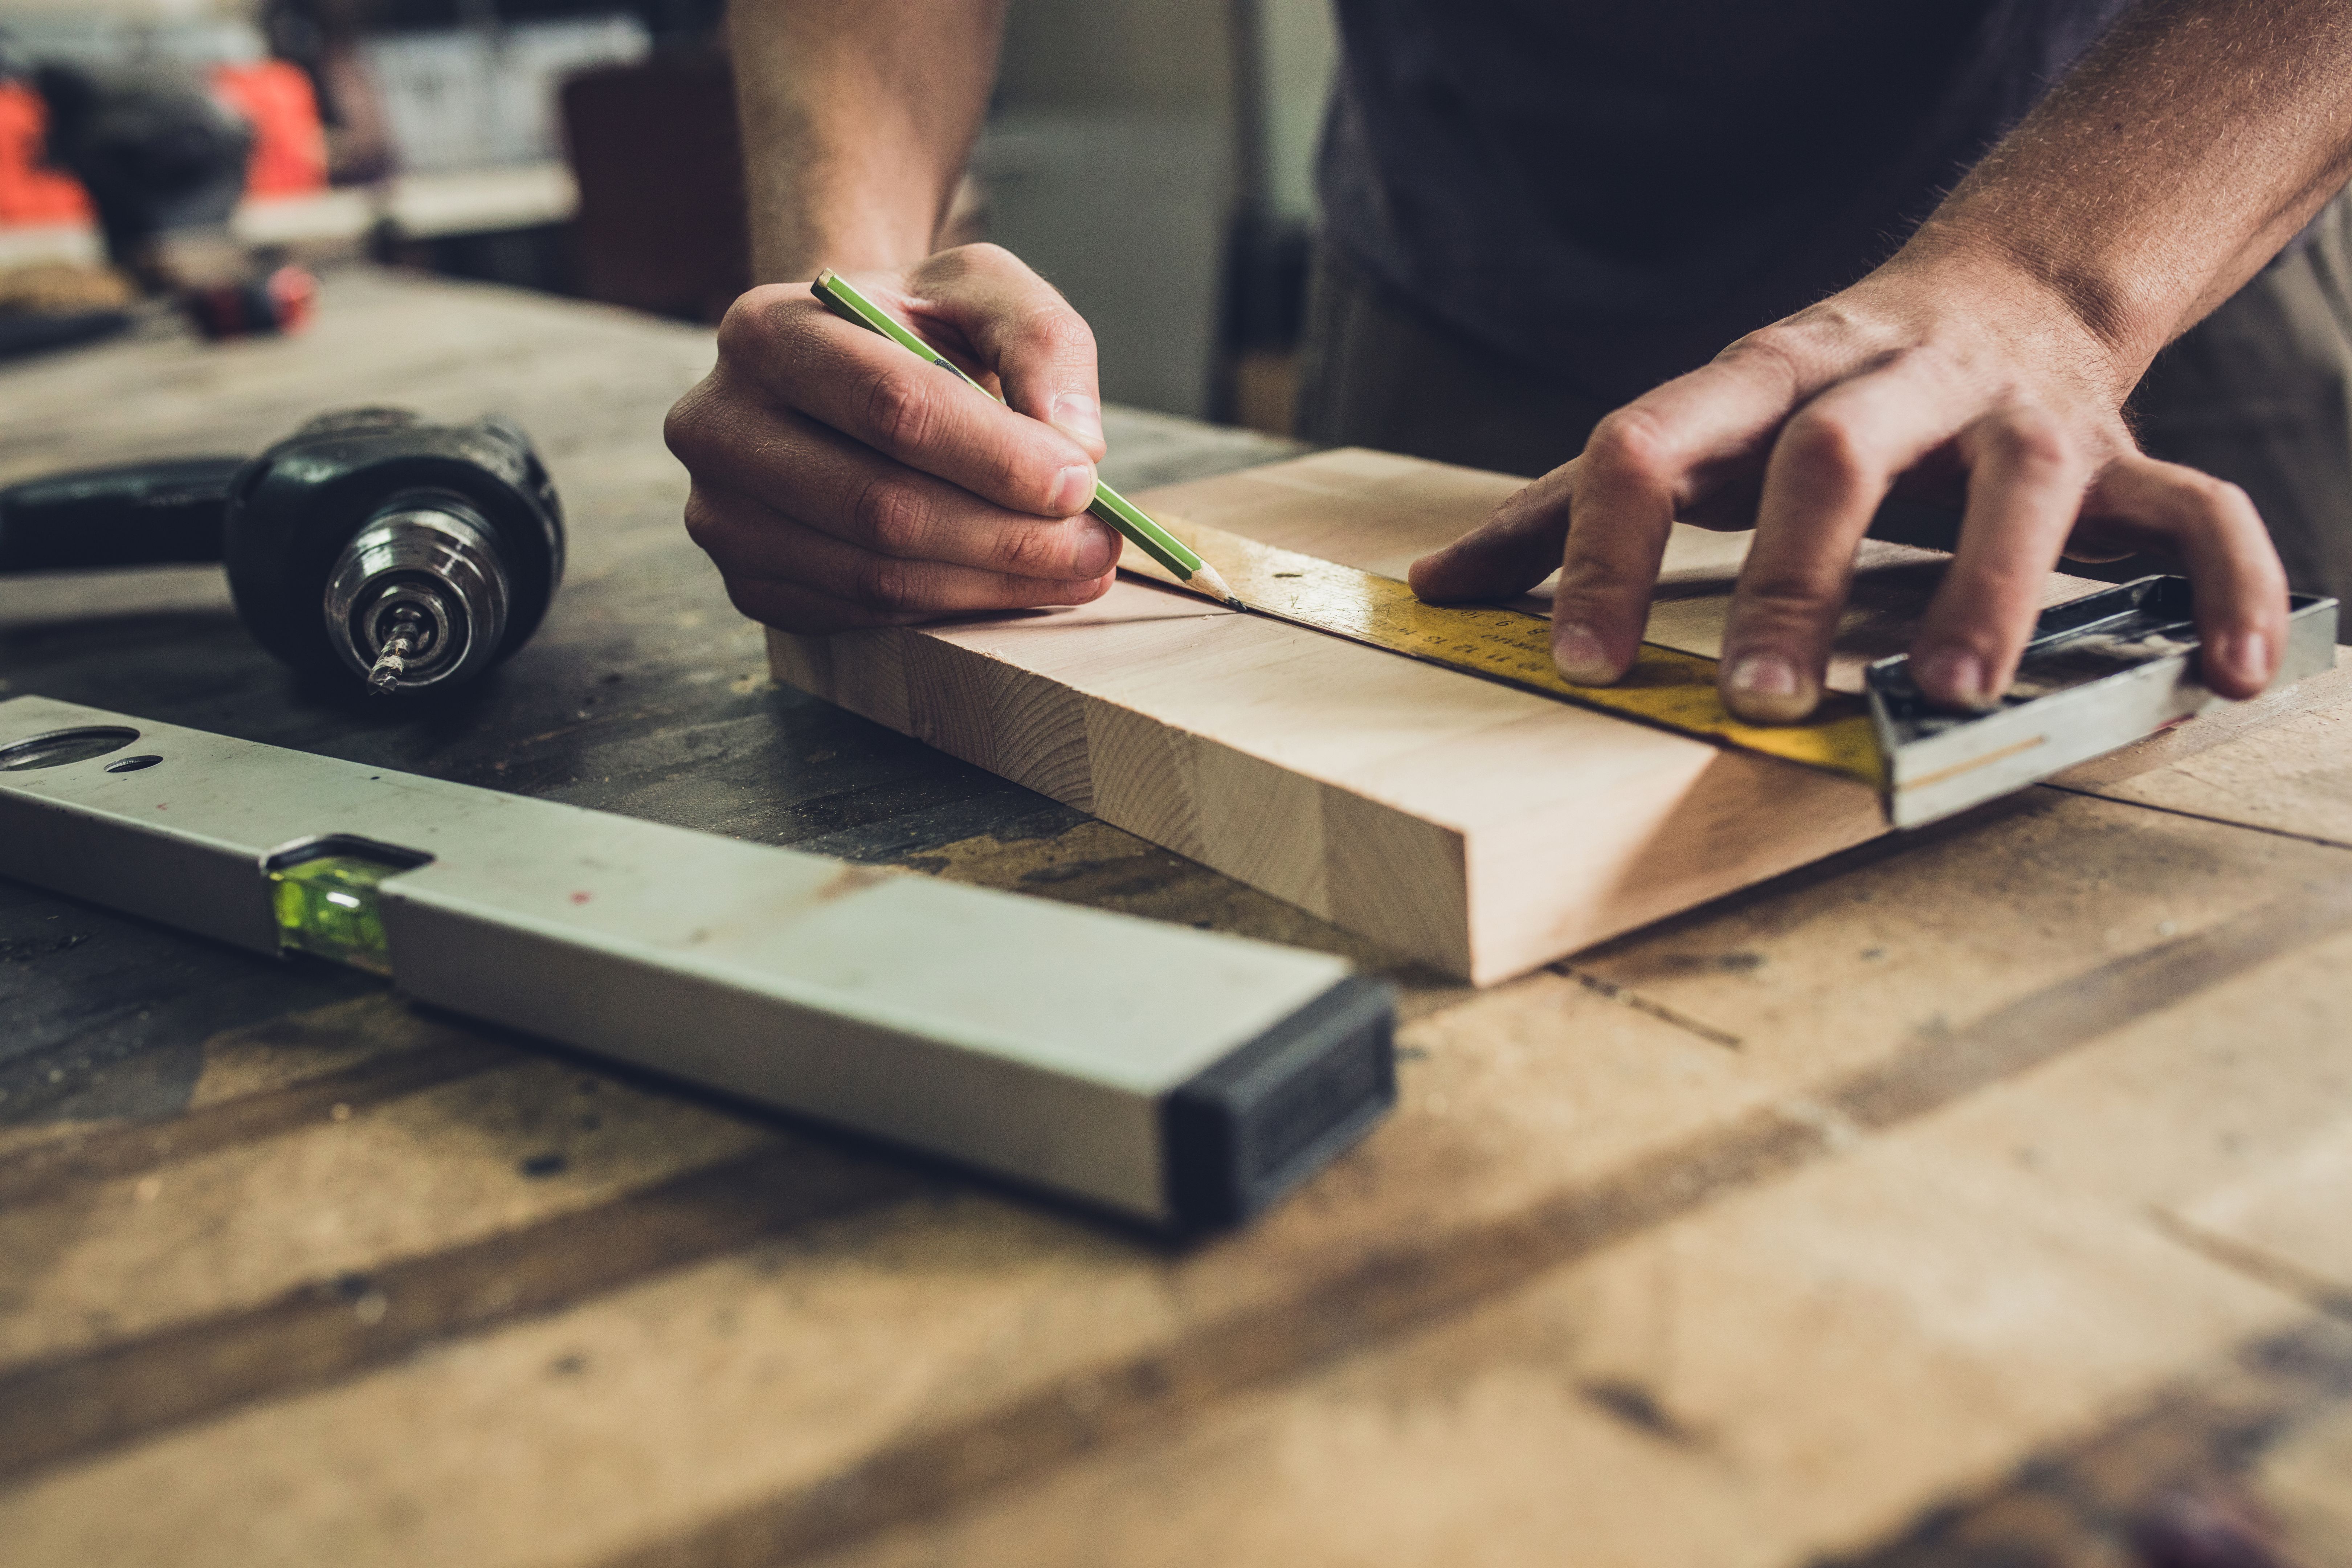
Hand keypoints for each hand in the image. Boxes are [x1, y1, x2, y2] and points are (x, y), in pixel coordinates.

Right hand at [665, 244, 1118, 632]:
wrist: (840, 371)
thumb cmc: (914, 327)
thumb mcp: (982, 290)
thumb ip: (1040, 340)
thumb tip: (1078, 444)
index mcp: (767, 331)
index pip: (892, 408)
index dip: (996, 457)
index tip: (1083, 483)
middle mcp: (718, 424)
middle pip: (882, 506)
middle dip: (1007, 535)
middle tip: (1099, 544)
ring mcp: (722, 514)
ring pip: (876, 575)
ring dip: (992, 584)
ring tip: (1079, 568)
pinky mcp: (748, 582)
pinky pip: (862, 613)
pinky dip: (950, 608)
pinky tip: (1011, 584)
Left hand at [1408, 245, 2291, 718]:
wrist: (2000, 284)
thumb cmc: (1813, 392)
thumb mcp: (1693, 429)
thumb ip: (1565, 505)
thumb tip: (1432, 583)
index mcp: (1764, 381)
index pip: (1660, 440)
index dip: (1609, 546)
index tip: (1580, 658)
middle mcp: (1891, 386)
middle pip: (1832, 460)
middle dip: (1796, 579)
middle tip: (1761, 701)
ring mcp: (2016, 418)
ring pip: (2015, 487)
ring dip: (1987, 591)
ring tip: (1948, 696)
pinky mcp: (2122, 455)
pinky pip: (2196, 511)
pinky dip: (2224, 584)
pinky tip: (2220, 675)